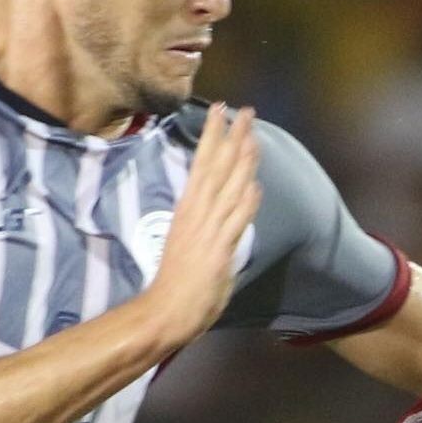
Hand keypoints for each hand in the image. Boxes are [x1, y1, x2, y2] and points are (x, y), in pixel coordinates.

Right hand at [142, 104, 263, 343]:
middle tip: (246, 111)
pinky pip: (235, 221)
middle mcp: (197, 213)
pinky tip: (255, 185)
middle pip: (217, 166)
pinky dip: (246, 202)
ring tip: (254, 135)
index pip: (202, 162)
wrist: (165, 311)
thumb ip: (208, 224)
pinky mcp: (219, 250)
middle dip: (233, 136)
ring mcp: (208, 230)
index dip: (213, 135)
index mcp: (187, 208)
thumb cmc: (176, 283)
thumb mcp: (190, 241)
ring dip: (244, 161)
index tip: (221, 111)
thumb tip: (228, 212)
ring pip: (229, 187)